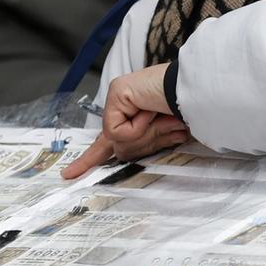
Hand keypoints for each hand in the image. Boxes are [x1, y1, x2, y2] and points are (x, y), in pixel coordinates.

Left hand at [62, 63, 189, 178]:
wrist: (197, 91)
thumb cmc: (187, 109)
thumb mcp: (165, 133)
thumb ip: (147, 144)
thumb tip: (124, 153)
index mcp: (131, 116)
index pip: (105, 143)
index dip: (88, 160)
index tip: (68, 174)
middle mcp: (121, 106)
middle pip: (120, 148)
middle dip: (145, 144)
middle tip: (170, 129)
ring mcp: (117, 98)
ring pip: (119, 142)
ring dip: (145, 135)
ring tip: (164, 117)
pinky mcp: (116, 93)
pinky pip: (118, 130)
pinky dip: (138, 127)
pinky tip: (149, 111)